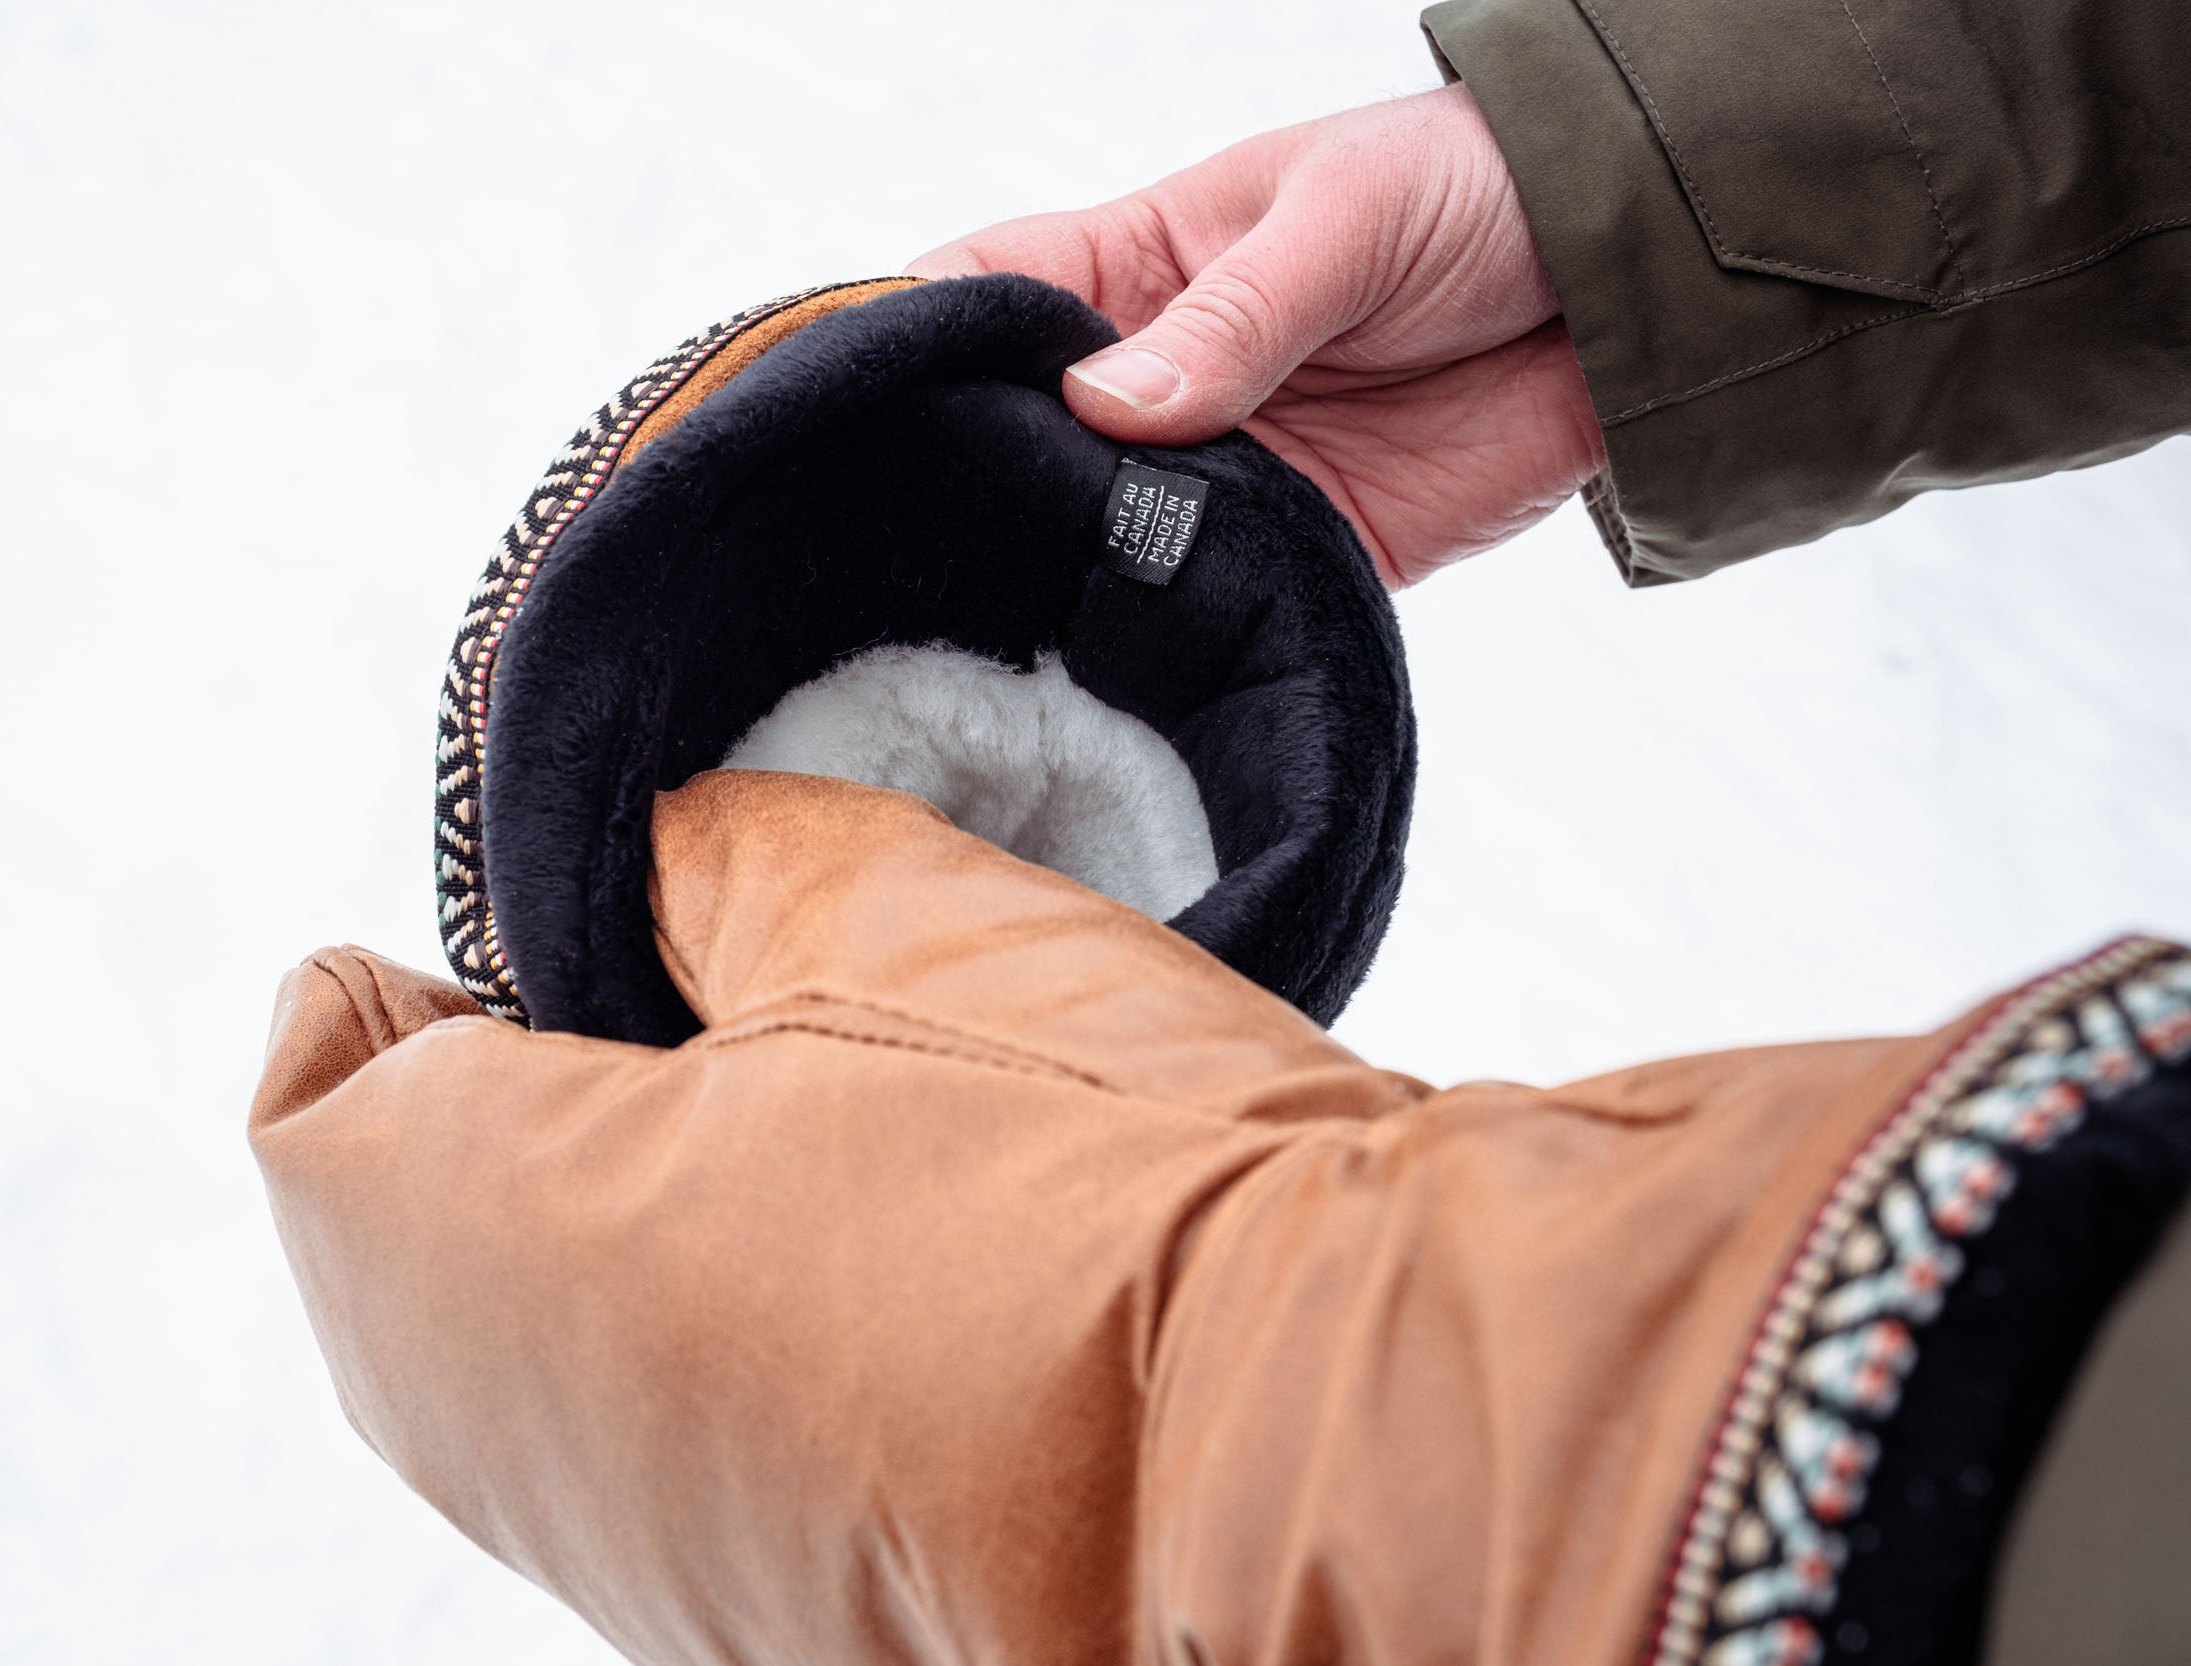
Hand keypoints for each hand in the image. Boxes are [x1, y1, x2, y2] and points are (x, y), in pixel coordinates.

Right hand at [906, 84, 1603, 587]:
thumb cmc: (1469, 194)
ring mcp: (1213, 476)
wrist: (1630, 286)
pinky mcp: (1291, 555)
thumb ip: (1233, 318)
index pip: (970, 301)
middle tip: (912, 554)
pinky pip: (1206, 609)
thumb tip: (1110, 402)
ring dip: (1061, 582)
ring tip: (1002, 624)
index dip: (897, 351)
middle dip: (960, 500)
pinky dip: (1168, 637)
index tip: (843, 417)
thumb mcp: (1343, 221)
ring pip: (1093, 545)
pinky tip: (1123, 663)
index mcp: (1128, 268)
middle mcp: (1146, 382)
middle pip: (1009, 450)